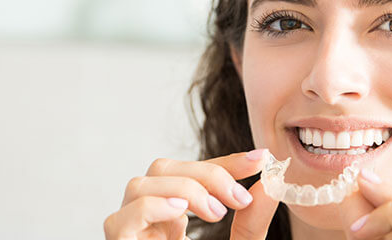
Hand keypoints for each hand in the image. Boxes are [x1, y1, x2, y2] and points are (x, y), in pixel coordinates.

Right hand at [103, 149, 281, 239]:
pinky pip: (121, 219)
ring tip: (215, 213)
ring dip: (182, 189)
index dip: (225, 163)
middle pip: (162, 169)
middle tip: (238, 198)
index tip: (262, 159)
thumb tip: (270, 182)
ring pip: (138, 185)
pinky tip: (180, 214)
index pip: (192, 175)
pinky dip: (150, 208)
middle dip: (205, 173)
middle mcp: (146, 222)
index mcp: (171, 220)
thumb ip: (251, 224)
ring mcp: (129, 234)